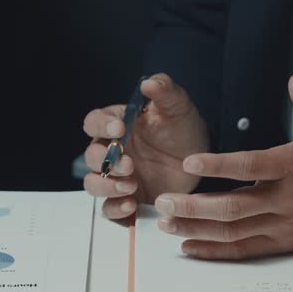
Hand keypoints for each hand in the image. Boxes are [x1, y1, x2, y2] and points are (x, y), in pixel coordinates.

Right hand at [82, 73, 208, 218]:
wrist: (201, 165)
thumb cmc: (184, 132)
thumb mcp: (179, 109)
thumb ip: (166, 92)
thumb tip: (149, 83)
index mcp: (117, 126)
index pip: (95, 122)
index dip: (102, 126)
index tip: (120, 129)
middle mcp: (111, 152)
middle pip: (91, 156)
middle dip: (106, 161)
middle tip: (129, 164)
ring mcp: (115, 177)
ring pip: (93, 184)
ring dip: (106, 186)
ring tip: (130, 186)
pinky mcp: (124, 199)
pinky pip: (108, 209)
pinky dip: (114, 208)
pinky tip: (131, 205)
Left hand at [154, 74, 292, 259]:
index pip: (251, 166)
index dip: (219, 165)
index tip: (188, 161)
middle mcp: (285, 198)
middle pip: (233, 206)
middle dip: (194, 207)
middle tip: (163, 201)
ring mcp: (281, 224)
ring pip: (232, 231)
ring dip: (196, 229)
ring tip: (165, 224)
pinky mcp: (280, 242)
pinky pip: (243, 250)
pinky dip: (214, 251)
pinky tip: (187, 247)